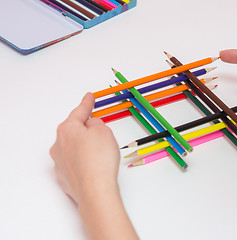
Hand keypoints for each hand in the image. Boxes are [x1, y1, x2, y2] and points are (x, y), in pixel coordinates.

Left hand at [50, 93, 137, 239]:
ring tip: (102, 154)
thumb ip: (97, 123)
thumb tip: (91, 125)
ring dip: (86, 147)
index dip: (87, 103)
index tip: (89, 97)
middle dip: (87, 129)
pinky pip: (75, 163)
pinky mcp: (64, 177)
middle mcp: (59, 145)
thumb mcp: (104, 131)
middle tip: (101, 131)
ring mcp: (60, 162)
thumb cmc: (99, 160)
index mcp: (67, 129)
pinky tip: (95, 166)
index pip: (79, 112)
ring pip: (74, 148)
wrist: (95, 191)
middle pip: (74, 131)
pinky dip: (84, 162)